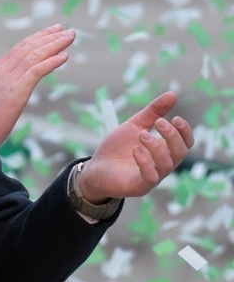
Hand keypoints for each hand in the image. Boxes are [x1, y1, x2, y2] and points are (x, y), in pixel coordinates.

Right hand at [0, 25, 74, 146]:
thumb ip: (7, 85)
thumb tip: (20, 85)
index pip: (21, 47)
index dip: (38, 37)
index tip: (53, 31)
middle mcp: (3, 69)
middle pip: (29, 47)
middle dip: (49, 37)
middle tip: (67, 30)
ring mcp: (9, 79)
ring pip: (35, 55)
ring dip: (55, 44)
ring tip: (70, 37)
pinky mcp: (16, 90)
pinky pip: (36, 70)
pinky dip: (51, 62)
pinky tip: (64, 56)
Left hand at [78, 91, 194, 201]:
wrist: (96, 167)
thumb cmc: (117, 148)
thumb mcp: (135, 125)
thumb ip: (153, 112)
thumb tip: (172, 94)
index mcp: (165, 150)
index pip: (185, 142)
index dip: (184, 131)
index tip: (175, 118)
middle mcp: (163, 164)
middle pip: (181, 152)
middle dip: (173, 136)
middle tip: (159, 122)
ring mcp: (153, 177)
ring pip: (167, 164)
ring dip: (156, 147)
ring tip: (141, 135)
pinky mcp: (140, 186)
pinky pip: (151, 177)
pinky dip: (145, 162)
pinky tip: (135, 150)